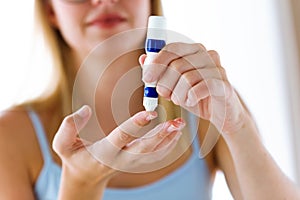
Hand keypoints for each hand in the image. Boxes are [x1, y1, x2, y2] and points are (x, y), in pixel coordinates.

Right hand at [52, 105, 184, 184]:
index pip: (122, 137)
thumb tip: (85, 110)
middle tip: (176, 122)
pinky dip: (167, 145)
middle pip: (144, 149)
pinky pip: (155, 155)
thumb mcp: (62, 144)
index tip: (151, 113)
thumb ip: (69, 126)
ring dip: (168, 139)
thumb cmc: (74, 157)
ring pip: (154, 153)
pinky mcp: (137, 162)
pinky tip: (175, 132)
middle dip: (161, 135)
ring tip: (180, 124)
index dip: (136, 125)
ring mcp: (131, 163)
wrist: (86, 176)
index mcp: (104, 153)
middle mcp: (121, 159)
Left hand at [140, 42, 245, 134]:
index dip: (156, 63)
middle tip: (163, 94)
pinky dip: (191, 97)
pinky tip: (191, 101)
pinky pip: (202, 87)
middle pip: (177, 65)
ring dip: (178, 94)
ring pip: (187, 78)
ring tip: (178, 100)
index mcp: (193, 50)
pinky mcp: (224, 84)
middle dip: (165, 83)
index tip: (147, 78)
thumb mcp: (173, 85)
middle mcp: (207, 54)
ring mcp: (217, 68)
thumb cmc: (196, 97)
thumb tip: (143, 59)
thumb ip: (159, 72)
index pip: (171, 49)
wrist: (221, 114)